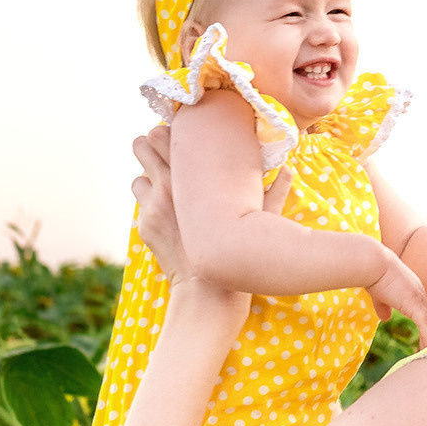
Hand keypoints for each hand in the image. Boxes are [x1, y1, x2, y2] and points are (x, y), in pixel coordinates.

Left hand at [133, 128, 292, 285]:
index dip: (171, 132)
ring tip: (163, 185)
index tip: (182, 139)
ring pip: (137, 174)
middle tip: (165, 155)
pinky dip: (149, 202)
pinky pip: (140, 201)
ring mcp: (153, 207)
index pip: (165, 133)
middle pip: (143, 144)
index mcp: (194, 178)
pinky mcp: (145, 225)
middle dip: (151, 146)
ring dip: (148, 177)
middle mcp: (169, 187)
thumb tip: (289, 172)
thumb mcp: (261, 221)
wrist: (207, 293)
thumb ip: (275, 193)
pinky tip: (165, 210)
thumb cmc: (238, 256)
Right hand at [366, 247, 426, 346]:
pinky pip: (426, 326)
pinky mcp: (416, 304)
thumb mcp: (379, 295)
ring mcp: (419, 298)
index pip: (423, 310)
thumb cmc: (373, 275)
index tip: (425, 337)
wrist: (373, 264)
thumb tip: (385, 319)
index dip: (425, 324)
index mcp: (412, 290)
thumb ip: (383, 306)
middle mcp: (419, 293)